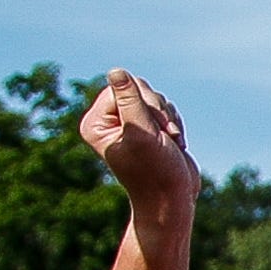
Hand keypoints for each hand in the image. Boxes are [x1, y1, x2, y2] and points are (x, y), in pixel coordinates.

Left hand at [79, 70, 197, 210]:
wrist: (173, 198)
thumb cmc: (155, 170)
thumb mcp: (141, 131)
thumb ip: (129, 99)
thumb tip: (115, 71)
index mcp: (96, 124)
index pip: (122, 87)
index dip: (144, 103)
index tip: (153, 128)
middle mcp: (109, 122)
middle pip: (139, 88)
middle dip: (158, 110)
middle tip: (164, 136)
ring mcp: (129, 125)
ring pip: (155, 98)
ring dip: (168, 118)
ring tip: (170, 142)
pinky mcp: (147, 128)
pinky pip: (164, 108)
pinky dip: (173, 122)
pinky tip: (174, 142)